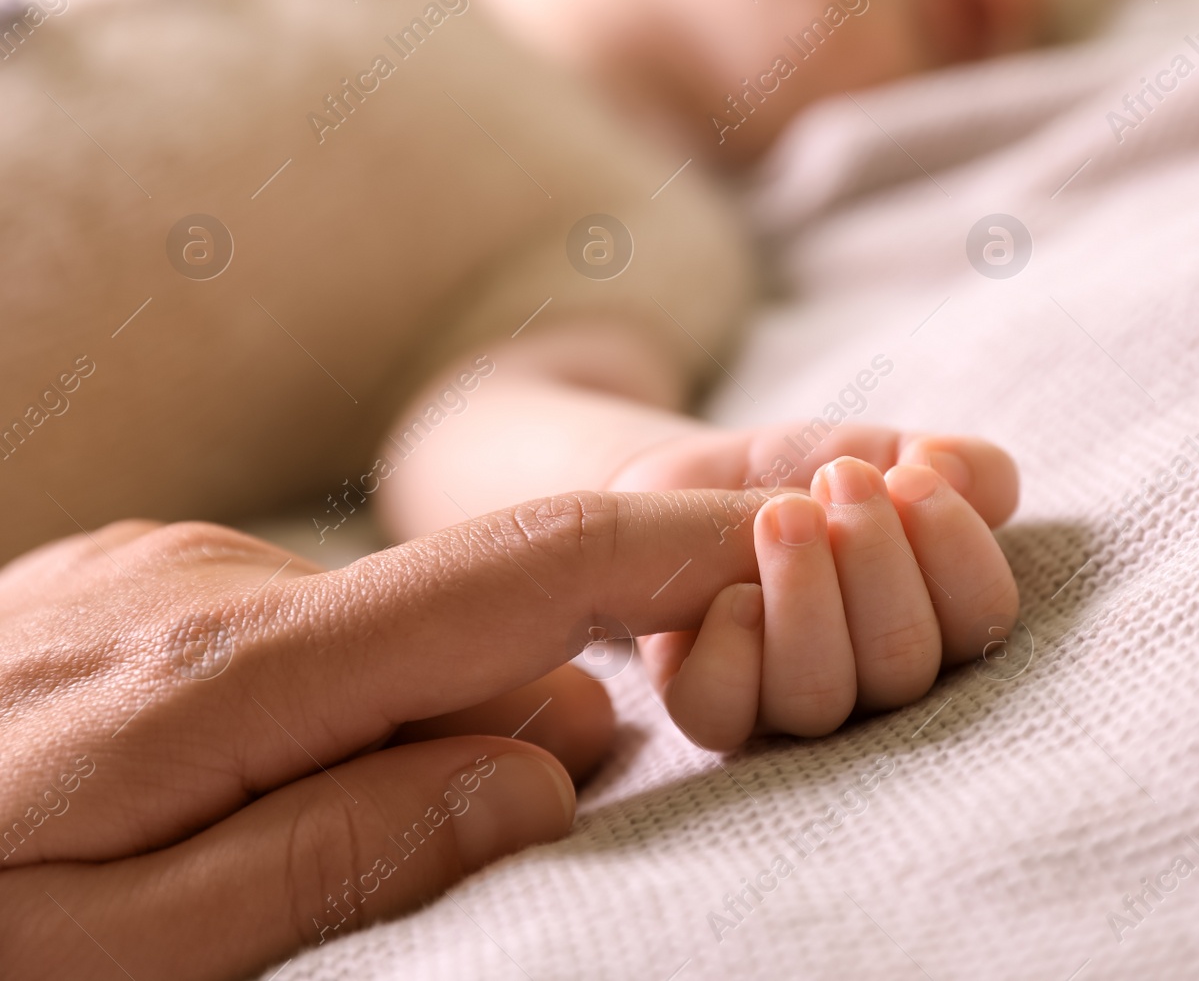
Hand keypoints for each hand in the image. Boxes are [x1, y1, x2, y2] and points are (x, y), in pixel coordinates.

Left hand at [0, 491, 769, 978]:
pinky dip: (332, 707)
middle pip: (462, 625)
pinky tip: (241, 790)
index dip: (668, 554)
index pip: (516, 572)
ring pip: (376, 640)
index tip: (783, 547)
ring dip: (412, 725)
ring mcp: (163, 572)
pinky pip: (296, 638)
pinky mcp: (129, 589)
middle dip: (531, 713)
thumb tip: (549, 761)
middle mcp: (210, 584)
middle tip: (501, 839)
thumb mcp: (126, 966)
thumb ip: (347, 852)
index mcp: (229, 674)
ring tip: (300, 841)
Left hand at [610, 426, 1020, 747]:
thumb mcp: (880, 449)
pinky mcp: (715, 707)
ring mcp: (792, 702)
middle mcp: (874, 678)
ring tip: (782, 512)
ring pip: (819, 698)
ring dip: (804, 597)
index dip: (958, 550)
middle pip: (904, 662)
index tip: (912, 476)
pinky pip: (723, 717)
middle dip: (876, 559)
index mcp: (938, 619)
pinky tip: (729, 592)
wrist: (694, 488)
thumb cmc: (802, 477)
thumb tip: (955, 471)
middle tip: (842, 477)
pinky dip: (729, 654)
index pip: (983, 615)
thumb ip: (952, 462)